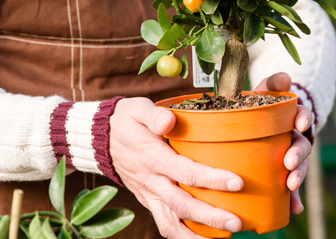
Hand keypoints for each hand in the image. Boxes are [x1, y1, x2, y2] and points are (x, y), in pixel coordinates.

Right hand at [110, 97, 243, 237]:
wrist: (98, 139)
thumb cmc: (125, 121)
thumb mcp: (136, 109)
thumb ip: (154, 115)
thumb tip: (169, 120)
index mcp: (153, 158)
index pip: (186, 172)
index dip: (212, 179)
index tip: (237, 183)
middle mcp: (151, 181)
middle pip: (182, 205)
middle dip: (211, 217)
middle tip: (236, 223)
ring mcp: (148, 194)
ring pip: (171, 222)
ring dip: (195, 235)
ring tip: (223, 238)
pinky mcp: (148, 201)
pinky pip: (164, 223)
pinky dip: (182, 235)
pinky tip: (203, 237)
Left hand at [255, 72, 312, 214]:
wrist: (258, 125)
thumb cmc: (262, 107)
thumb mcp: (266, 91)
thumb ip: (273, 83)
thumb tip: (285, 77)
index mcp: (293, 118)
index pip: (304, 116)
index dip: (304, 119)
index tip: (301, 123)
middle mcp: (296, 138)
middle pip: (302, 146)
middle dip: (298, 155)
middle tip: (289, 162)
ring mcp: (291, 158)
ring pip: (299, 168)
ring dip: (297, 177)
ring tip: (291, 186)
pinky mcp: (283, 175)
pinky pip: (290, 189)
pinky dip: (294, 199)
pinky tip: (295, 209)